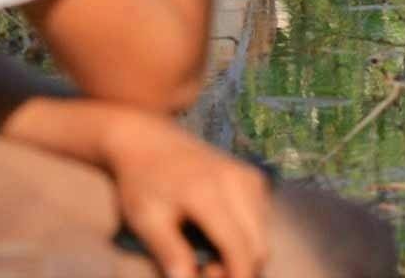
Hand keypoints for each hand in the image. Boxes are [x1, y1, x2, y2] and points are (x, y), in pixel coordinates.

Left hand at [96, 110, 270, 277]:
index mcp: (209, 194)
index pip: (239, 249)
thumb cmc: (142, 183)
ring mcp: (250, 177)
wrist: (149, 141)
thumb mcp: (146, 221)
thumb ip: (171, 254)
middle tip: (205, 273)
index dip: (237, 277)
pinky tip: (218, 238)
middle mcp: (238, 182)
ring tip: (207, 259)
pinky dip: (246, 238)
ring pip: (262, 235)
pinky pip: (261, 220)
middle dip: (239, 271)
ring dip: (243, 256)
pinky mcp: (254, 177)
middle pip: (259, 246)